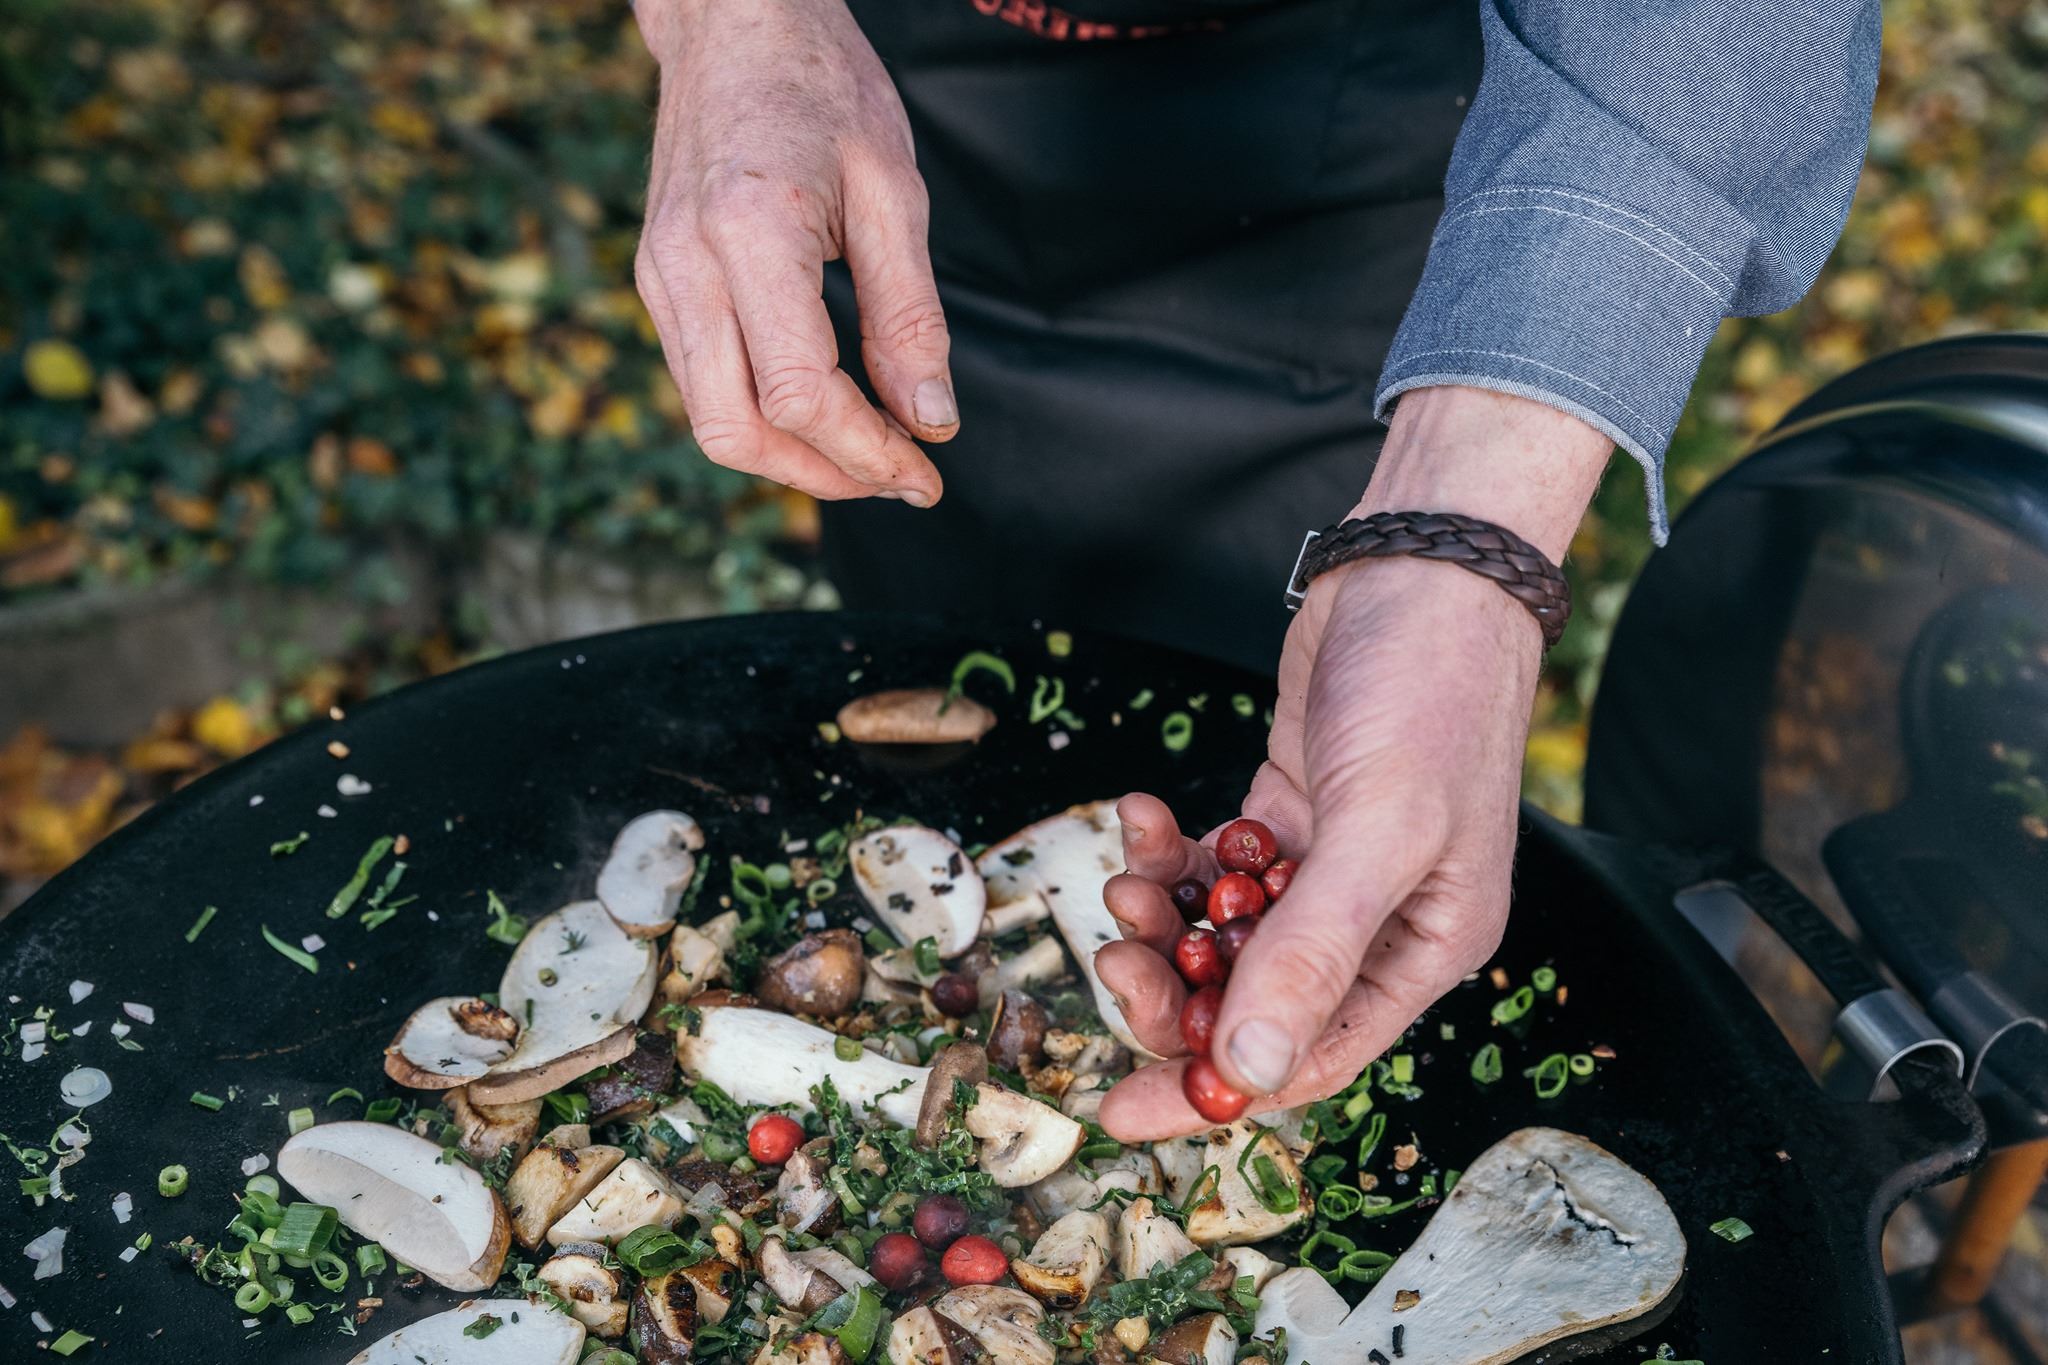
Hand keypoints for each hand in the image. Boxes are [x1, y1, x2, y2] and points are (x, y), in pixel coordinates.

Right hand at [633, 0, 953, 505]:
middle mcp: (685, 264)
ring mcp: (659, 277)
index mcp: (750, 232)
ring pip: (711, 421)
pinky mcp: (656, 282)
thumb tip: (930, 422)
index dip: (866, 451)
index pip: (798, 392)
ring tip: (868, 456)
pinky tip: (824, 413)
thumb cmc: (821, 89)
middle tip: (900, 479)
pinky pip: (702, 385)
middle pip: (736, 431)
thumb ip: (910, 316)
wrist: (733, 24)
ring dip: (791, 460)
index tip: (925, 472)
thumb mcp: (893, 193)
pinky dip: (763, 420)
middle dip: (826, 476)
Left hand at [1094, 386, 1613, 1140]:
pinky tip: (1146, 817)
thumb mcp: (1379, 831)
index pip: (1306, 1059)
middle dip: (1173, 994)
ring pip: (1220, 937)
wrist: (1419, 569)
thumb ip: (1312, 953)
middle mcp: (1374, 923)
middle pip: (1251, 1004)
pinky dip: (1171, 855)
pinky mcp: (1286, 815)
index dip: (1212, 1090)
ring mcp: (1326, 868)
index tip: (1119, 1114)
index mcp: (1421, 951)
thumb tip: (1245, 1066)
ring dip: (1163, 921)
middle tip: (1114, 960)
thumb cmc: (1431, 693)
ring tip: (1127, 879)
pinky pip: (1211, 868)